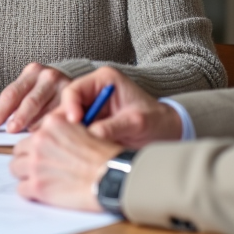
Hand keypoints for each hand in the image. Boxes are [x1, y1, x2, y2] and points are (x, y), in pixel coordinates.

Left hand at [0, 63, 69, 132]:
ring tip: (28, 139)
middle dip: (20, 117)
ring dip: (37, 126)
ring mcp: (63, 86)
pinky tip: (47, 135)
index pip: (11, 93)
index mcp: (31, 73)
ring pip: (48, 110)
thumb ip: (16, 105)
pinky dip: (53, 126)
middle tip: (10, 130)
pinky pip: (62, 115)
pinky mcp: (76, 100)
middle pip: (30, 101)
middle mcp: (47, 77)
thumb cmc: (44, 91)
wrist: (72, 83)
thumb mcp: (30, 90)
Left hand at [10, 112, 120, 211]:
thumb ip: (62, 134)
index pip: (32, 134)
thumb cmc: (105, 157)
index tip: (45, 155)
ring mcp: (35, 163)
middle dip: (28, 160)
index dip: (38, 147)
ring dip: (26, 176)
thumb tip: (51, 144)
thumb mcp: (84, 131)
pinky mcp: (36, 186)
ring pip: (15, 169)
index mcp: (51, 124)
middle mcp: (39, 141)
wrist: (112, 177)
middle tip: (41, 170)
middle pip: (18, 151)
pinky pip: (21, 189)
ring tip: (42, 182)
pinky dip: (31, 192)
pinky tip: (45, 194)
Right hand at [59, 67, 182, 147]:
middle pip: (66, 107)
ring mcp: (91, 109)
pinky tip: (81, 153)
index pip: (74, 90)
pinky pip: (76, 133)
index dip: (69, 107)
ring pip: (68, 122)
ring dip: (70, 136)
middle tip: (69, 141)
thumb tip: (92, 135)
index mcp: (103, 80)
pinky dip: (76, 143)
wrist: (167, 131)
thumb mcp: (137, 122)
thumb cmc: (156, 120)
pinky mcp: (91, 124)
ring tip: (77, 149)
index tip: (74, 122)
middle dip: (66, 125)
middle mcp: (93, 92)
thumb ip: (114, 126)